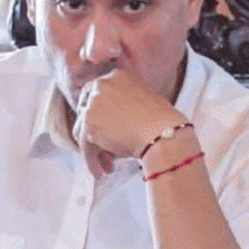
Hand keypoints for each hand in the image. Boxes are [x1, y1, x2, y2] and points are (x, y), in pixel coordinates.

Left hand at [72, 69, 188, 178]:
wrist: (164, 133)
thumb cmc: (162, 123)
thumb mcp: (144, 101)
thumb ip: (124, 105)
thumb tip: (110, 125)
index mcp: (116, 76)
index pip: (97, 96)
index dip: (99, 116)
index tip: (104, 130)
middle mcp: (101, 85)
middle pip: (87, 113)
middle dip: (95, 135)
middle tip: (106, 152)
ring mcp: (93, 103)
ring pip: (83, 131)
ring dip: (94, 150)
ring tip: (107, 165)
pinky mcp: (88, 122)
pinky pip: (85, 146)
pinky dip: (91, 160)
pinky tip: (100, 172)